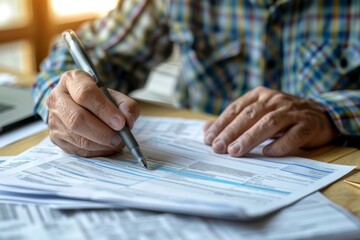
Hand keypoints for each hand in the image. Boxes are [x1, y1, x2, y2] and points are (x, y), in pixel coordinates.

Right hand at [46, 70, 139, 156]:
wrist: (81, 107)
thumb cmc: (100, 100)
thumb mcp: (116, 96)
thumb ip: (127, 106)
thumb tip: (127, 121)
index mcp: (72, 80)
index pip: (85, 93)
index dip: (104, 110)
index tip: (120, 122)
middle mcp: (57, 98)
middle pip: (77, 119)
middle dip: (102, 132)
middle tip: (120, 137)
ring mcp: (53, 119)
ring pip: (77, 137)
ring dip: (101, 144)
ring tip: (117, 142)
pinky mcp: (55, 137)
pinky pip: (78, 149)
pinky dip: (97, 151)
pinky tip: (107, 146)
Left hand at [203, 87, 338, 156]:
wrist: (320, 115)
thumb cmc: (281, 116)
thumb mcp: (257, 113)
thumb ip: (232, 121)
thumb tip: (205, 129)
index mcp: (260, 95)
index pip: (236, 108)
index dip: (221, 123)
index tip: (208, 139)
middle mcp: (275, 100)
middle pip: (250, 115)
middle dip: (231, 132)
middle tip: (218, 147)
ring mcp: (293, 111)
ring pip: (269, 123)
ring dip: (250, 138)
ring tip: (235, 151)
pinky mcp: (308, 125)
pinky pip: (293, 135)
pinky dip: (279, 145)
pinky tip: (266, 153)